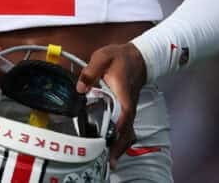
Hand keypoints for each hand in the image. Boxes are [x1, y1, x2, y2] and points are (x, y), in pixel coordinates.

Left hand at [76, 43, 146, 168]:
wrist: (137, 58)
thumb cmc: (121, 58)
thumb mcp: (103, 57)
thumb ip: (90, 71)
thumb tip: (80, 87)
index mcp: (122, 94)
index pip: (123, 115)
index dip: (118, 128)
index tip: (110, 141)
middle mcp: (128, 106)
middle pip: (126, 131)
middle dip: (118, 146)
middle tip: (108, 160)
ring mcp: (129, 110)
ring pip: (127, 133)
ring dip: (119, 146)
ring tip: (109, 160)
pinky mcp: (126, 112)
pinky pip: (126, 130)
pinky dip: (120, 141)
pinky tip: (111, 149)